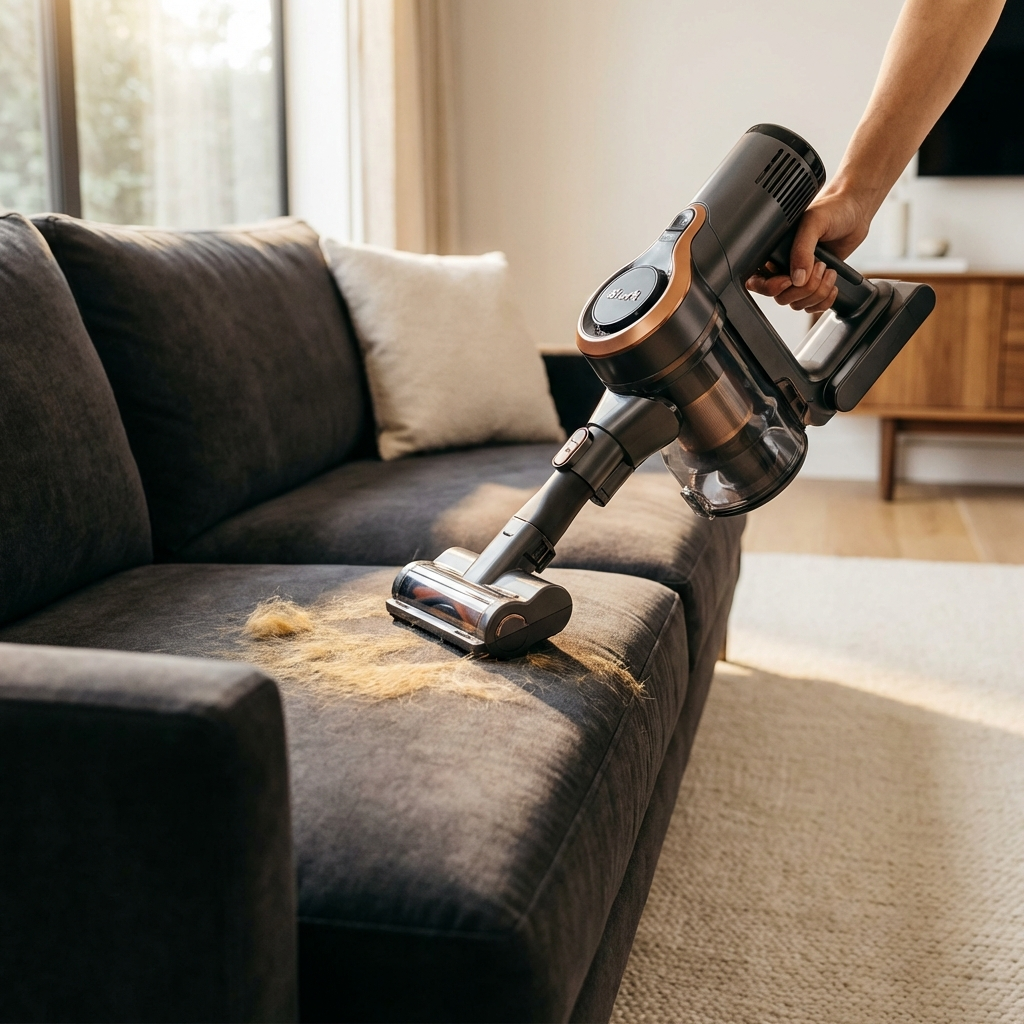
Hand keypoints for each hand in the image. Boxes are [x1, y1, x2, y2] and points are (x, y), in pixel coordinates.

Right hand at [746, 188, 874, 312]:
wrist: (856, 211)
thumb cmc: (832, 210)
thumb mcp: (813, 224)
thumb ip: (802, 249)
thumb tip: (797, 278)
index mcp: (775, 252)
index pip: (759, 281)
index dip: (772, 287)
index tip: (789, 279)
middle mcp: (785, 267)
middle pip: (782, 297)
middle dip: (804, 288)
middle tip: (819, 266)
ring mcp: (801, 277)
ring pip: (798, 304)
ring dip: (817, 292)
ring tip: (829, 270)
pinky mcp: (817, 284)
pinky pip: (813, 306)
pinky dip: (824, 301)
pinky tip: (832, 284)